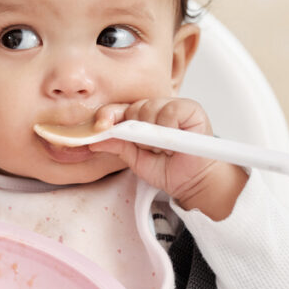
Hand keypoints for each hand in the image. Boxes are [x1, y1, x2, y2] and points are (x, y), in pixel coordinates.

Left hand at [90, 99, 247, 219]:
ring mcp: (173, 106)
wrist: (193, 182)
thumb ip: (118, 146)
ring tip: (163, 148)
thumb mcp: (136, 160)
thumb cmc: (168, 169)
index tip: (100, 126)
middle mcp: (156, 108)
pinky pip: (169, 111)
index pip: (120, 109)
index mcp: (141, 118)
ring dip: (152, 133)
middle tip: (148, 148)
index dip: (109, 116)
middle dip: (135, 130)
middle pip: (133, 108)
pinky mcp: (190, 108)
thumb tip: (95, 139)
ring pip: (149, 108)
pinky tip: (174, 138)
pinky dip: (167, 126)